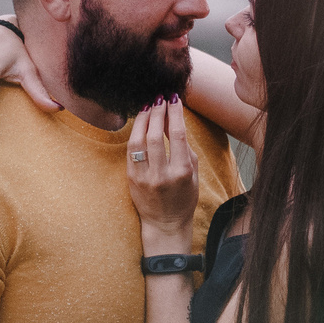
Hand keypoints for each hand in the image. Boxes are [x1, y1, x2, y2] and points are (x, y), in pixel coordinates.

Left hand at [125, 96, 198, 245]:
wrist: (165, 223)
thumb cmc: (184, 197)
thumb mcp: (193, 173)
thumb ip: (184, 147)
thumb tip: (173, 120)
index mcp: (181, 172)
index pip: (177, 134)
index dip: (174, 113)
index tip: (174, 99)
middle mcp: (161, 174)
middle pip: (155, 135)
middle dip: (157, 112)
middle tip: (160, 99)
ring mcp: (144, 177)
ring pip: (138, 141)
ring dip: (143, 120)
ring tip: (148, 107)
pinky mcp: (131, 179)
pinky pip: (130, 151)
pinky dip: (135, 134)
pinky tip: (140, 123)